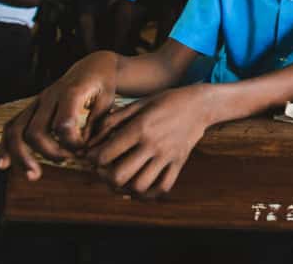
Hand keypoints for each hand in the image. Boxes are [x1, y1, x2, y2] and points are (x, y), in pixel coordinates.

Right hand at [0, 51, 117, 180]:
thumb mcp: (108, 100)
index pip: (63, 125)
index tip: (84, 149)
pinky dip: (5, 145)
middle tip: (68, 160)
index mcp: (71, 92)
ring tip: (33, 175)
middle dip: (50, 153)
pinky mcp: (31, 107)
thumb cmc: (103, 85)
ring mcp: (37, 101)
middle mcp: (49, 96)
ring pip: (17, 130)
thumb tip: (84, 148)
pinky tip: (4, 164)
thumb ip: (97, 124)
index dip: (72, 143)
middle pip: (36, 132)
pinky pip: (11, 126)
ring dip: (21, 156)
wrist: (93, 66)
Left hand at [85, 86, 207, 197]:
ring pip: (140, 186)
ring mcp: (167, 156)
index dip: (93, 159)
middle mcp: (153, 144)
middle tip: (104, 171)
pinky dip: (149, 193)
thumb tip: (93, 138)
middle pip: (120, 176)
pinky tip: (141, 186)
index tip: (93, 156)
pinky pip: (163, 187)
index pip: (106, 154)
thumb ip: (115, 119)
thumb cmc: (166, 101)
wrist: (200, 104)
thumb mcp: (139, 103)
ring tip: (122, 180)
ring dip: (126, 188)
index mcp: (140, 128)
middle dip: (105, 177)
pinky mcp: (179, 163)